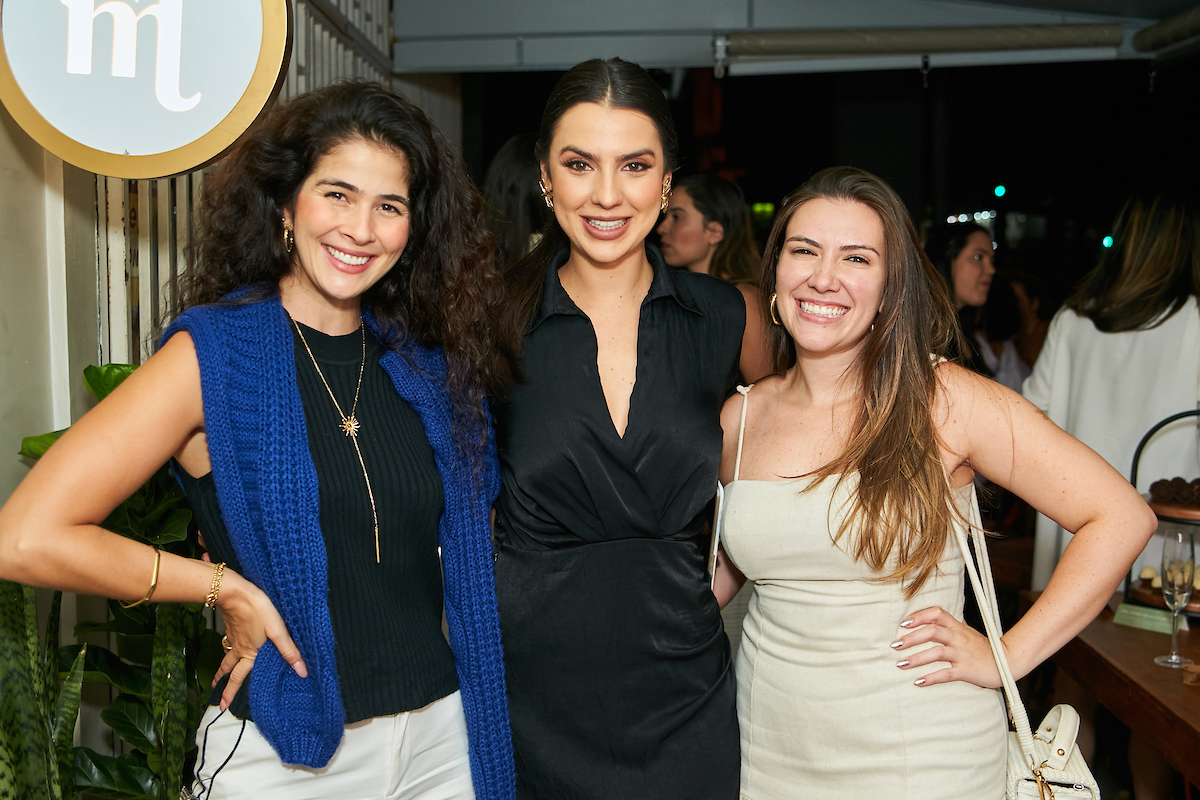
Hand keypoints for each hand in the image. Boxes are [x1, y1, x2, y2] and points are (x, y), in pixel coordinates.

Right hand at [213, 569, 306, 709]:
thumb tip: (301, 671)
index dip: (231, 692)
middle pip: (229, 671)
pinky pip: (228, 645)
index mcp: (250, 653)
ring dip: (223, 670)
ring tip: (219, 678)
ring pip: (226, 658)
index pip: (239, 677)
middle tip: (218, 700)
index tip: (223, 706)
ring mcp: (234, 638)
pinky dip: (227, 652)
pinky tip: (230, 648)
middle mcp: (240, 648)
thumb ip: (289, 650)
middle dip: (223, 686)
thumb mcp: (277, 630)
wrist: (235, 593)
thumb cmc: (257, 610)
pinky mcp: (232, 627)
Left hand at [892, 606, 1001, 688]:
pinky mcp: (966, 670)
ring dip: (916, 658)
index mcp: (957, 627)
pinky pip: (946, 674)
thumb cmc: (983, 647)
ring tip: (900, 664)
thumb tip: (934, 616)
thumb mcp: (967, 632)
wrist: (1008, 662)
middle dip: (911, 638)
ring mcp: (962, 654)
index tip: (903, 623)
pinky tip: (918, 681)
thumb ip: (952, 624)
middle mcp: (959, 638)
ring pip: (937, 652)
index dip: (919, 616)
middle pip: (932, 632)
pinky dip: (931, 678)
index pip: (937, 613)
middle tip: (894, 645)